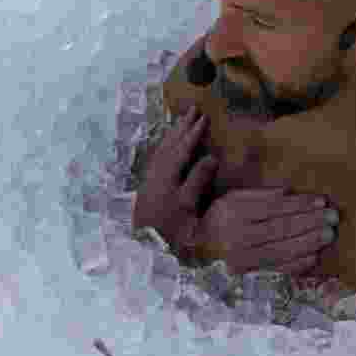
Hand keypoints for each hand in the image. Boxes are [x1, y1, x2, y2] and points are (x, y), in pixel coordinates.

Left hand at [132, 105, 218, 251]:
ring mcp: (150, 178)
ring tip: (180, 121)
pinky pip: (158, 156)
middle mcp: (156, 171)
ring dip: (172, 134)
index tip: (204, 117)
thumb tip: (211, 157)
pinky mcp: (148, 186)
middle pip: (170, 144)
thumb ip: (197, 180)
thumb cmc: (169, 229)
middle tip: (192, 110)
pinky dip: (165, 146)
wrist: (144, 246)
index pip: (182, 148)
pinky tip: (167, 147)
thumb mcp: (187, 205)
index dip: (193, 132)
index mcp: (167, 174)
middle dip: (182, 127)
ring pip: (162, 149)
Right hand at [195, 189, 336, 275]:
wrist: (194, 252)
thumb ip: (258, 195)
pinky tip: (313, 257)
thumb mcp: (230, 200)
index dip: (299, 205)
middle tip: (332, 218)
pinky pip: (275, 271)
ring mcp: (241, 259)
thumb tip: (288, 192)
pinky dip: (296, 265)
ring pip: (281, 250)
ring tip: (328, 235)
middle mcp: (236, 236)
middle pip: (280, 229)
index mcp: (233, 213)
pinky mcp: (246, 277)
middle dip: (310, 223)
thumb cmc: (217, 220)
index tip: (321, 201)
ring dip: (308, 243)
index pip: (274, 208)